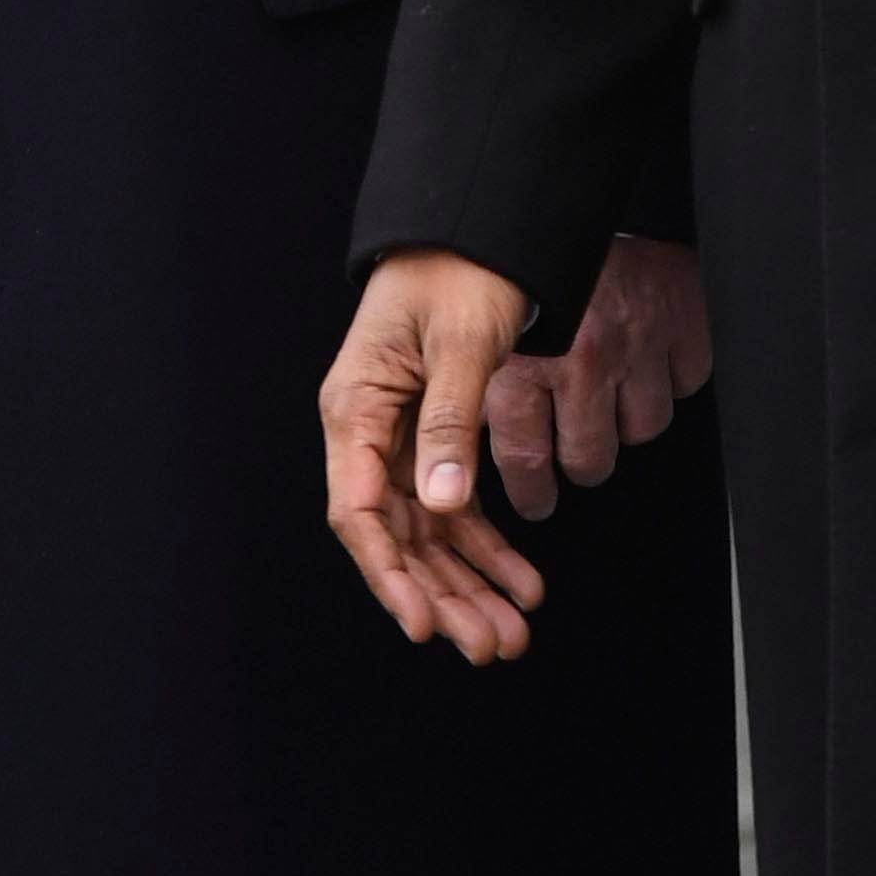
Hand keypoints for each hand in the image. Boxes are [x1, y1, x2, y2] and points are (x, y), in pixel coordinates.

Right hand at [320, 248, 550, 663]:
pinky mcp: (437, 440)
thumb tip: (444, 502)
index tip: (422, 624)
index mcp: (354, 408)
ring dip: (468, 586)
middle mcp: (370, 433)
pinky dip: (489, 549)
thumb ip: (449, 423)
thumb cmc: (456, 271)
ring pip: (430, 535)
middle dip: (441, 597)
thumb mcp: (457, 342)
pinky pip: (457, 510)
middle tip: (489, 645)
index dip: (388, 575)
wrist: (479, 231)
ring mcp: (403, 441)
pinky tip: (521, 583)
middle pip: (398, 538)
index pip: (358, 512)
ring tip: (512, 633)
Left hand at [482, 234, 709, 516]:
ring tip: (609, 394)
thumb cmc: (525, 259)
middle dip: (580, 460)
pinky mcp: (681, 326)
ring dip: (626, 417)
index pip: (527, 461)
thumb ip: (479, 391)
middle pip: (591, 461)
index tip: (536, 497)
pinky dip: (668, 375)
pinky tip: (646, 358)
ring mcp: (638, 346)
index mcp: (526, 362)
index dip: (531, 492)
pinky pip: (684, 383)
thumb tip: (466, 455)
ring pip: (642, 430)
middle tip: (575, 448)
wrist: (575, 191)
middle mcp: (583, 361)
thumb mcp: (482, 326)